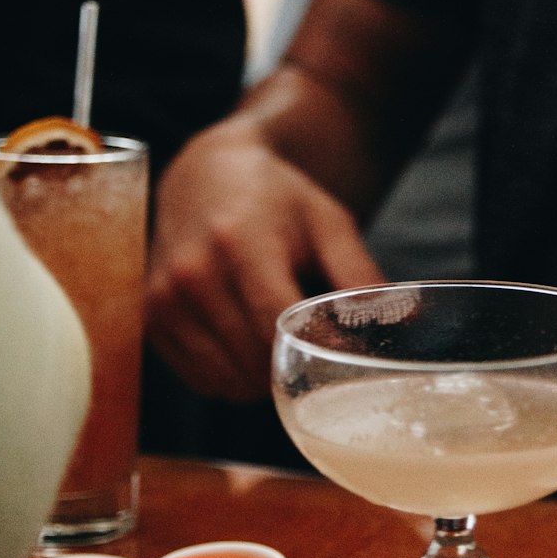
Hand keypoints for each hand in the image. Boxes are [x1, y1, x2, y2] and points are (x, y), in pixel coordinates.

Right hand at [146, 125, 382, 400]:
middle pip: (254, 363)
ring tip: (279, 342)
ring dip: (261, 379)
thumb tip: (405, 324)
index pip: (279, 330)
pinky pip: (200, 380)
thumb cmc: (277, 200)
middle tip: (317, 352)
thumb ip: (360, 276)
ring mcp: (164, 301)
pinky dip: (230, 377)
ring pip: (227, 381)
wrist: (207, 175)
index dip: (318, 355)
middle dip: (293, 369)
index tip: (347, 363)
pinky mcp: (151, 319)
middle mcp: (192, 276)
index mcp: (241, 247)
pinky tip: (246, 343)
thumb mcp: (329, 223)